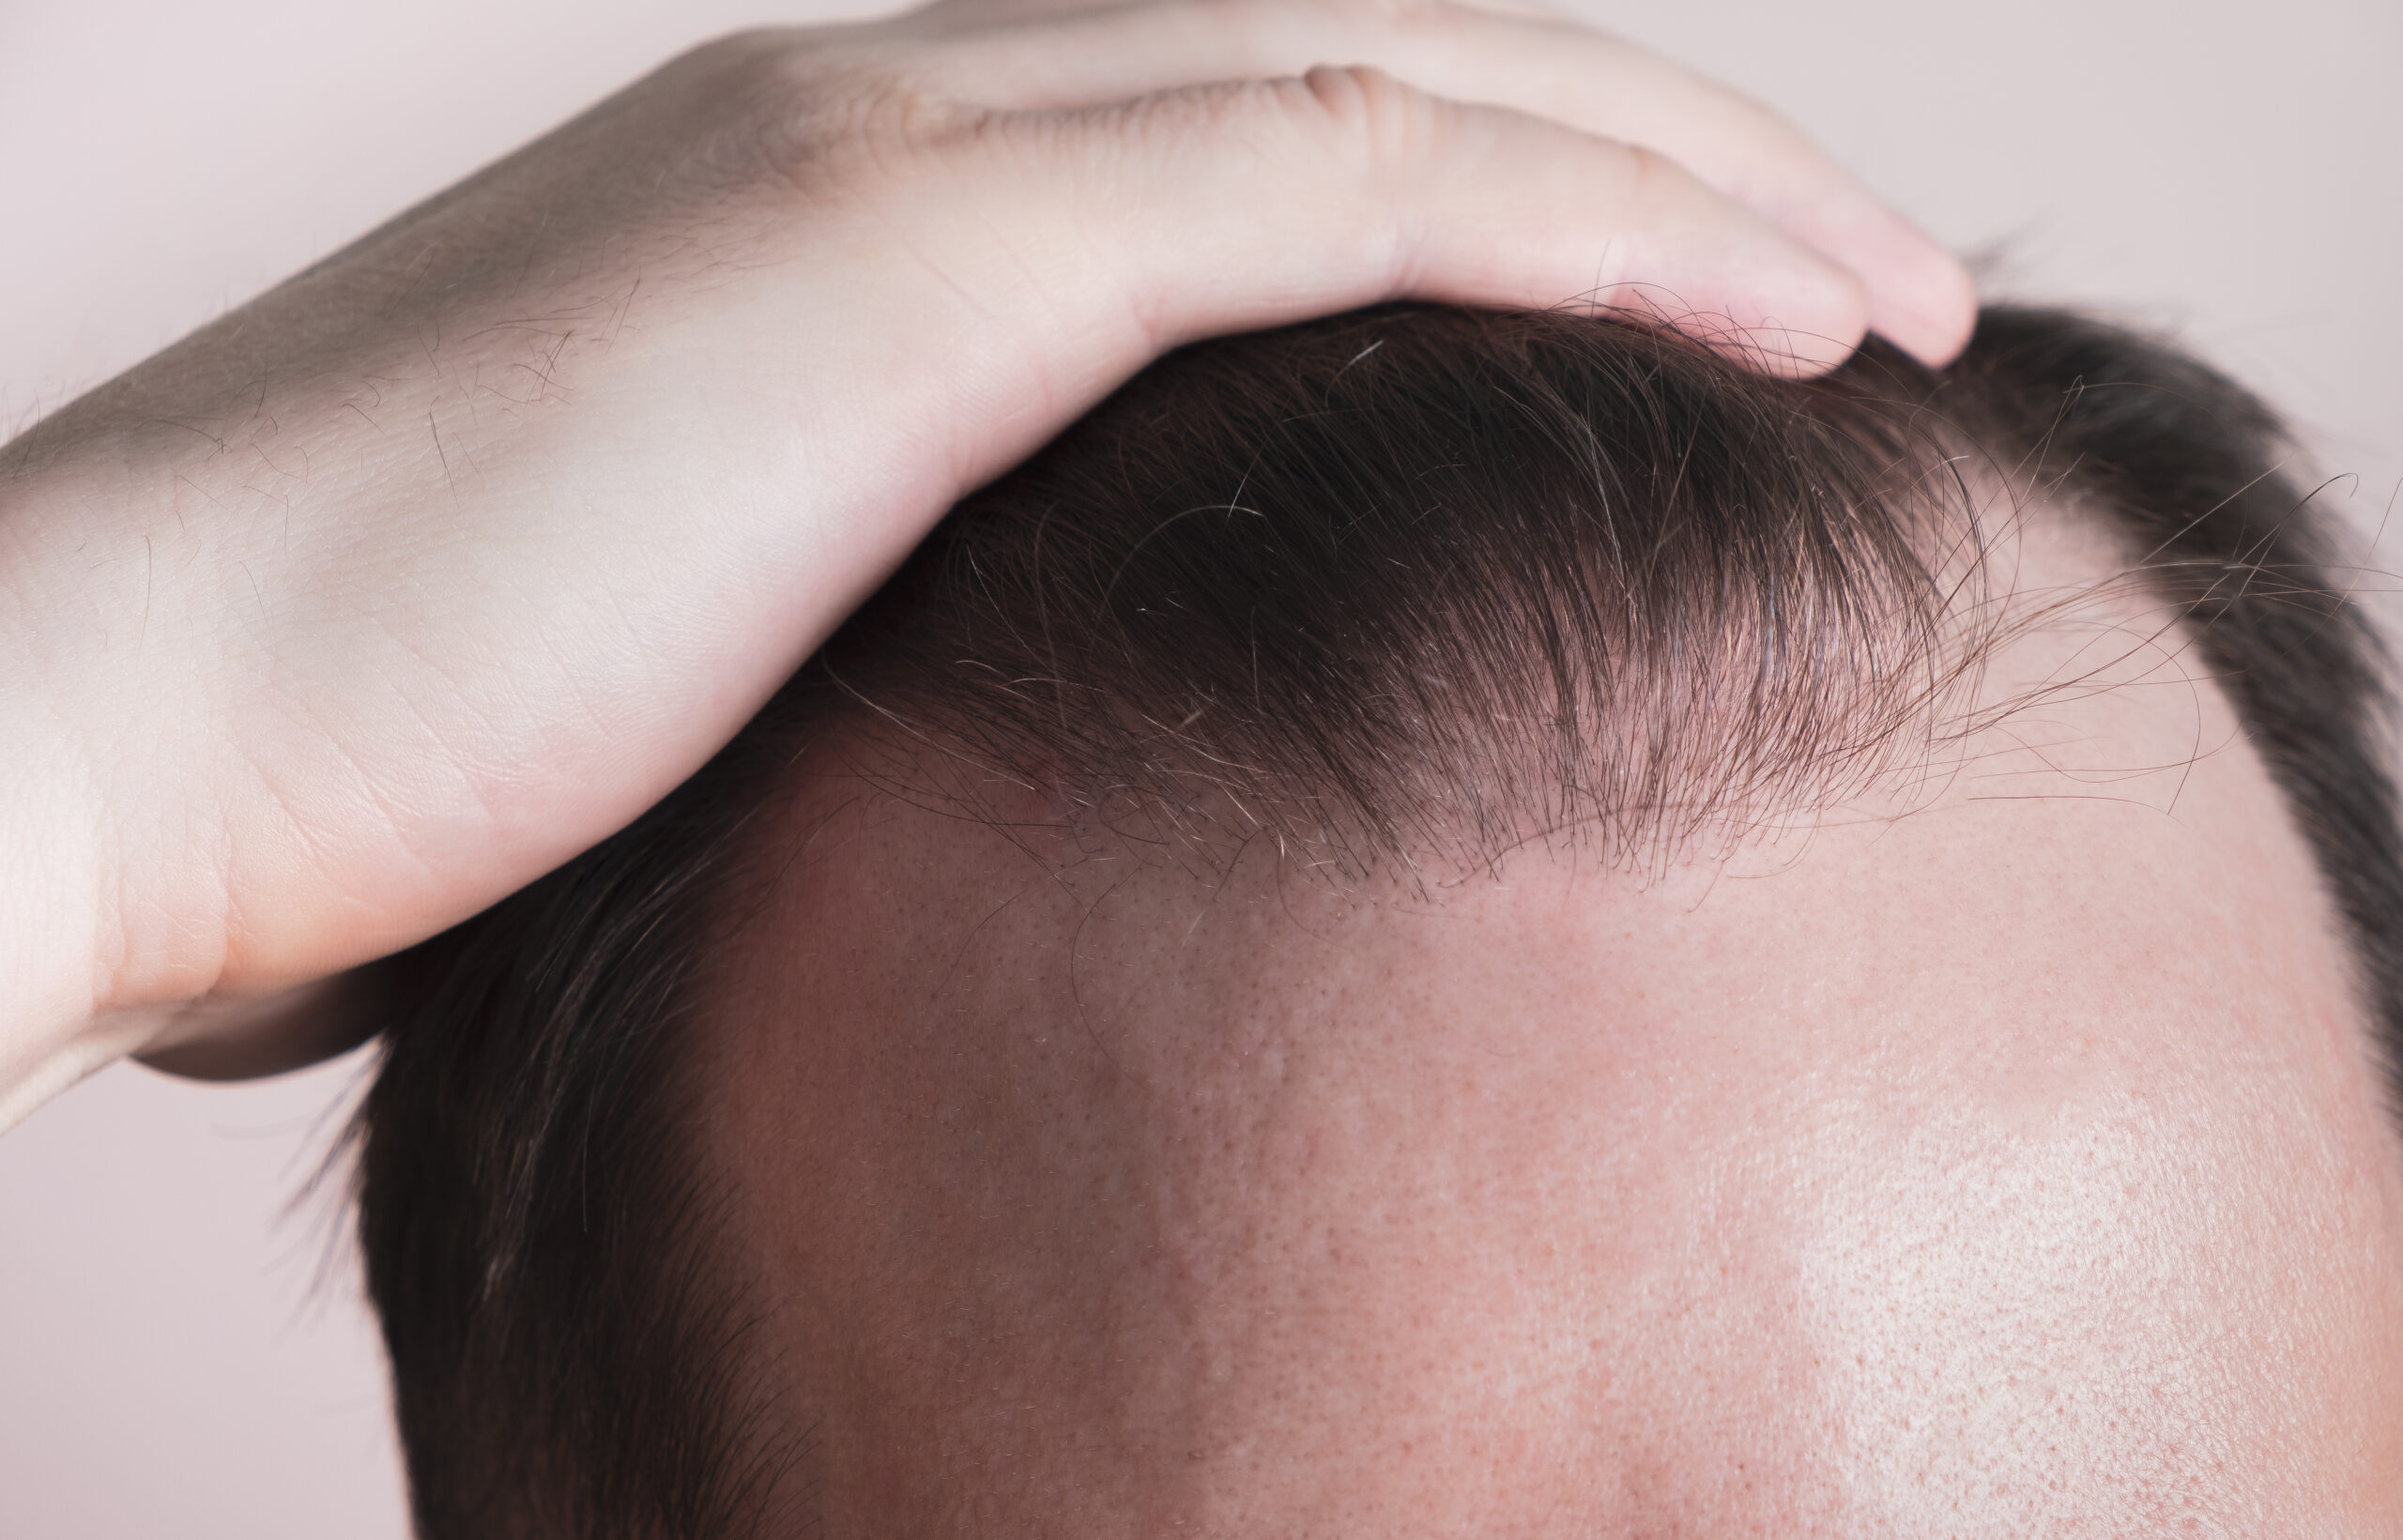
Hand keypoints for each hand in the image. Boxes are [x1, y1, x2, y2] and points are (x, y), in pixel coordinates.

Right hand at [0, 0, 1972, 1115]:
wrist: (104, 716)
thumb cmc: (357, 748)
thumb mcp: (677, 644)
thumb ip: (867, 623)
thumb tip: (984, 739)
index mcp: (845, 200)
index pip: (1262, 136)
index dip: (1515, 204)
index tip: (1696, 328)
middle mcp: (893, 118)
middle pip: (1385, 61)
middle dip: (1664, 159)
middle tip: (1867, 285)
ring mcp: (903, 162)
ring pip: (1413, 88)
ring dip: (1691, 187)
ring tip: (1898, 307)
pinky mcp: (913, 268)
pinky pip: (1351, 189)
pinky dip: (1592, 234)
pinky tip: (1784, 327)